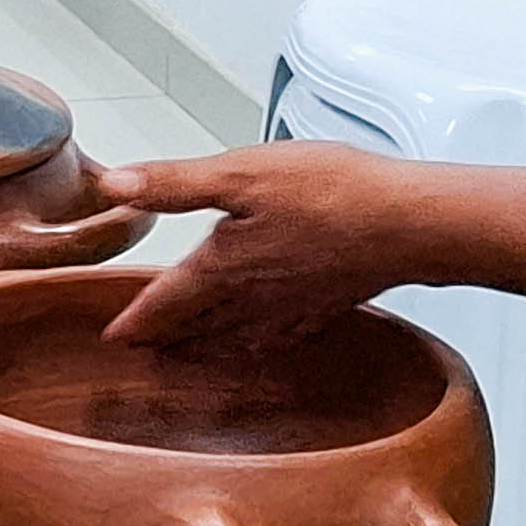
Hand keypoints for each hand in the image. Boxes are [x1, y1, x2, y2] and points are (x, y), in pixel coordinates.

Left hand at [99, 139, 415, 351]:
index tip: (113, 337)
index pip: (165, 301)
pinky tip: (267, 338)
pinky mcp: (330, 301)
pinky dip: (262, 342)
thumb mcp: (239, 173)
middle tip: (141, 350)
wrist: (412, 224)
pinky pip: (283, 333)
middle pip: (198, 325)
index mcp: (224, 266)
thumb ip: (173, 183)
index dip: (136, 318)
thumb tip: (114, 186)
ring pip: (238, 335)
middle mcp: (255, 295)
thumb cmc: (333, 194)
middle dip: (166, 338)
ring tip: (191, 353)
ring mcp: (295, 304)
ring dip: (208, 346)